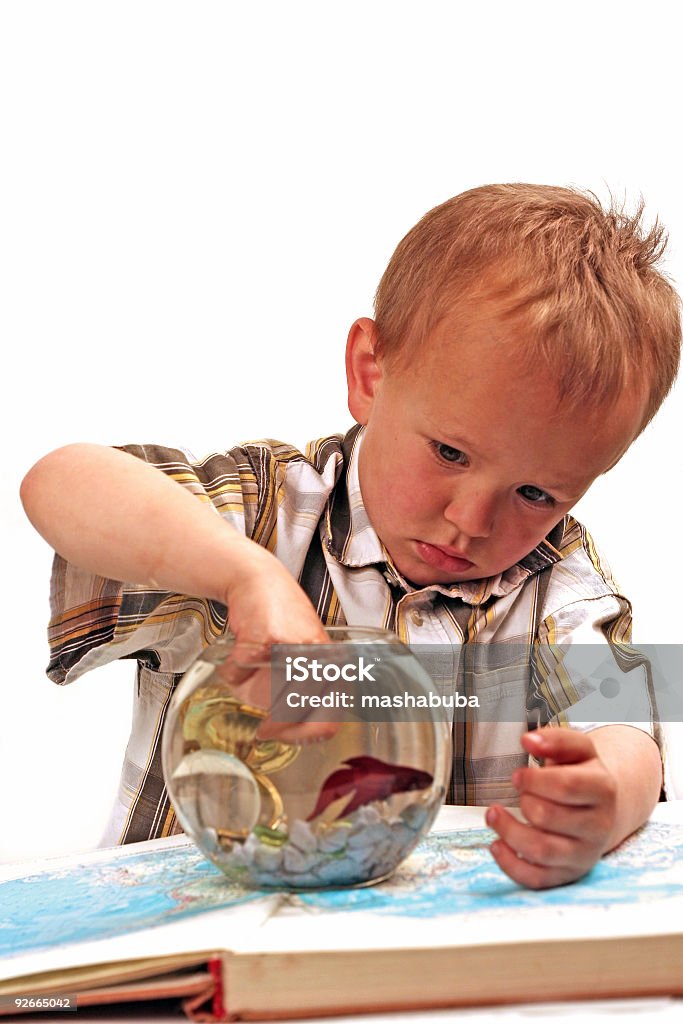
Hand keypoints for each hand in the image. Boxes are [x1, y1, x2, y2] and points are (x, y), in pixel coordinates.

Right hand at [218, 540, 336, 743]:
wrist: (260, 583)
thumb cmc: (282, 621)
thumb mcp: (305, 660)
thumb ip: (303, 694)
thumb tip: (291, 732)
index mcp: (335, 666)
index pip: (329, 721)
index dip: (303, 736)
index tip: (285, 736)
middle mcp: (321, 659)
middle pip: (295, 714)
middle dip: (276, 723)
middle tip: (265, 727)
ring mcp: (296, 651)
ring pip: (268, 697)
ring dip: (251, 691)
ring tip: (250, 674)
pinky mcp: (268, 641)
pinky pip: (241, 673)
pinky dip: (233, 670)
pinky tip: (239, 654)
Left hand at [485, 727, 617, 888]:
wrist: (604, 809)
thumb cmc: (583, 776)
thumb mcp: (578, 750)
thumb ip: (555, 740)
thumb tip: (528, 740)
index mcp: (602, 789)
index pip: (566, 786)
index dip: (534, 779)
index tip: (517, 775)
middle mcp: (598, 825)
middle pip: (549, 817)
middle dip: (524, 801)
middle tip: (518, 794)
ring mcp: (584, 854)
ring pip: (541, 851)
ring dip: (508, 831)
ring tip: (493, 814)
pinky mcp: (568, 874)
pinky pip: (537, 879)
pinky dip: (510, 864)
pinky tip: (497, 844)